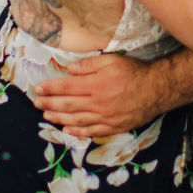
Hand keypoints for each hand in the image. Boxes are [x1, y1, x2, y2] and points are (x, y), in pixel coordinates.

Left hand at [31, 54, 164, 136]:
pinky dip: (77, 132)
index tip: (38, 88)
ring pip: (76, 120)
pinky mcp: (113, 127)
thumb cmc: (134, 72)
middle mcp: (98, 103)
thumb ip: (90, 64)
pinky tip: (67, 130)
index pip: (67, 87)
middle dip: (49, 103)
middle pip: (68, 105)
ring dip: (58, 118)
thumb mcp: (112, 60)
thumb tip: (70, 69)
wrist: (157, 90)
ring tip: (46, 116)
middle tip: (36, 103)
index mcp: (96, 85)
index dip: (50, 88)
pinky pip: (91, 131)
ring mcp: (105, 117)